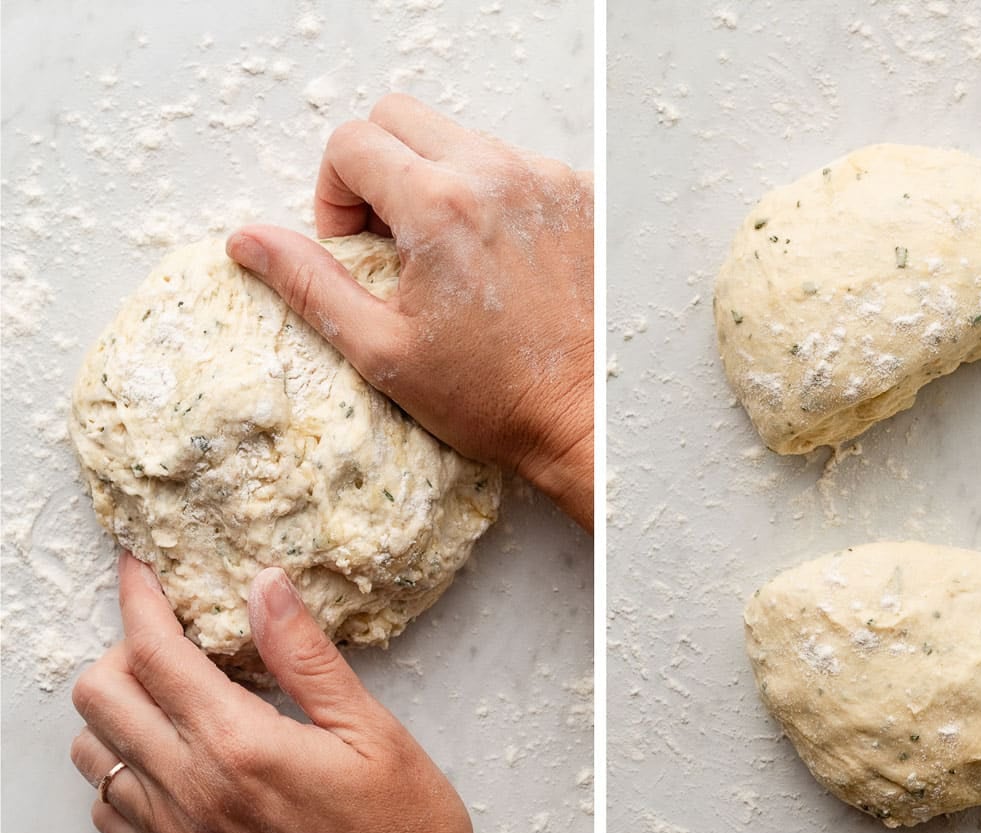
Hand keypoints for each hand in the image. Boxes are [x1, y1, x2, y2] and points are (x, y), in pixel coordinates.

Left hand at [70, 553, 482, 832]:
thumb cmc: (400, 831)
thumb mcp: (371, 730)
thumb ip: (306, 657)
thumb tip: (265, 587)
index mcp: (241, 745)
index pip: (157, 653)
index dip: (140, 599)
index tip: (139, 569)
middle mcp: (193, 790)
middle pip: (102, 696)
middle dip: (124, 649)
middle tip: (171, 638)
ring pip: (95, 752)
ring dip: (120, 709)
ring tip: (172, 694)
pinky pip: (110, 810)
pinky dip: (122, 769)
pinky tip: (172, 757)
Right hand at [227, 94, 593, 529]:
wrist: (585, 418)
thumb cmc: (491, 396)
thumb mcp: (381, 350)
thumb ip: (310, 284)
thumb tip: (248, 241)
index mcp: (439, 206)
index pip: (351, 141)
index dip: (333, 194)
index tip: (353, 247)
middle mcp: (497, 175)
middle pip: (401, 118)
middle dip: (376, 169)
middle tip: (389, 241)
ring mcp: (546, 180)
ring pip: (459, 138)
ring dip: (434, 180)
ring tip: (444, 257)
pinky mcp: (580, 196)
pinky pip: (514, 164)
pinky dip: (490, 195)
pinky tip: (495, 259)